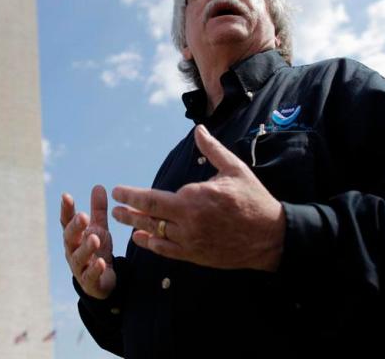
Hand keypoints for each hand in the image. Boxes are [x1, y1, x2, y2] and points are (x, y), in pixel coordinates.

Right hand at [61, 185, 116, 298]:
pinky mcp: (89, 282)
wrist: (102, 281)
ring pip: (79, 257)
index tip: (67, 196)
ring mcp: (79, 267)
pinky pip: (90, 276)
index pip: (66, 221)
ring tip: (94, 239)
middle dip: (75, 227)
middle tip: (83, 216)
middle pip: (70, 238)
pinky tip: (101, 263)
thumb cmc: (96, 251)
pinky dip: (95, 270)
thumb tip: (98, 186)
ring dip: (86, 247)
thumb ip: (98, 210)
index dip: (66, 209)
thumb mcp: (99, 228)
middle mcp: (72, 250)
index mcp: (74, 236)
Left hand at [112, 124, 285, 270]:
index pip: (152, 198)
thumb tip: (199, 129)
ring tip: (124, 222)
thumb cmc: (253, 200)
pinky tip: (143, 238)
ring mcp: (191, 241)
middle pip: (149, 217)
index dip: (131, 195)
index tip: (118, 191)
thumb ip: (212, 150)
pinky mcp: (197, 256)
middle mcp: (188, 222)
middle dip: (128, 212)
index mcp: (194, 198)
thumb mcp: (234, 169)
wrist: (271, 237)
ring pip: (156, 235)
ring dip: (137, 227)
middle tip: (113, 208)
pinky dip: (153, 244)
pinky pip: (168, 251)